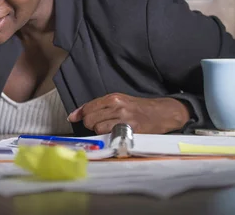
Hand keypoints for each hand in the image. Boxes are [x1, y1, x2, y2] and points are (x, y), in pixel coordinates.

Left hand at [67, 93, 189, 133]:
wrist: (161, 113)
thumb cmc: (137, 108)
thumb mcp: (118, 101)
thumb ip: (96, 106)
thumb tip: (73, 116)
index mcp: (113, 98)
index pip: (88, 108)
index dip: (80, 115)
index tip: (75, 119)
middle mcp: (117, 106)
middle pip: (90, 120)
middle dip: (90, 125)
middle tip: (99, 124)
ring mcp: (124, 119)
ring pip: (98, 129)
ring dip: (100, 132)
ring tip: (109, 129)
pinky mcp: (130, 130)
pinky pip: (110, 136)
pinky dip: (109, 137)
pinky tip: (115, 134)